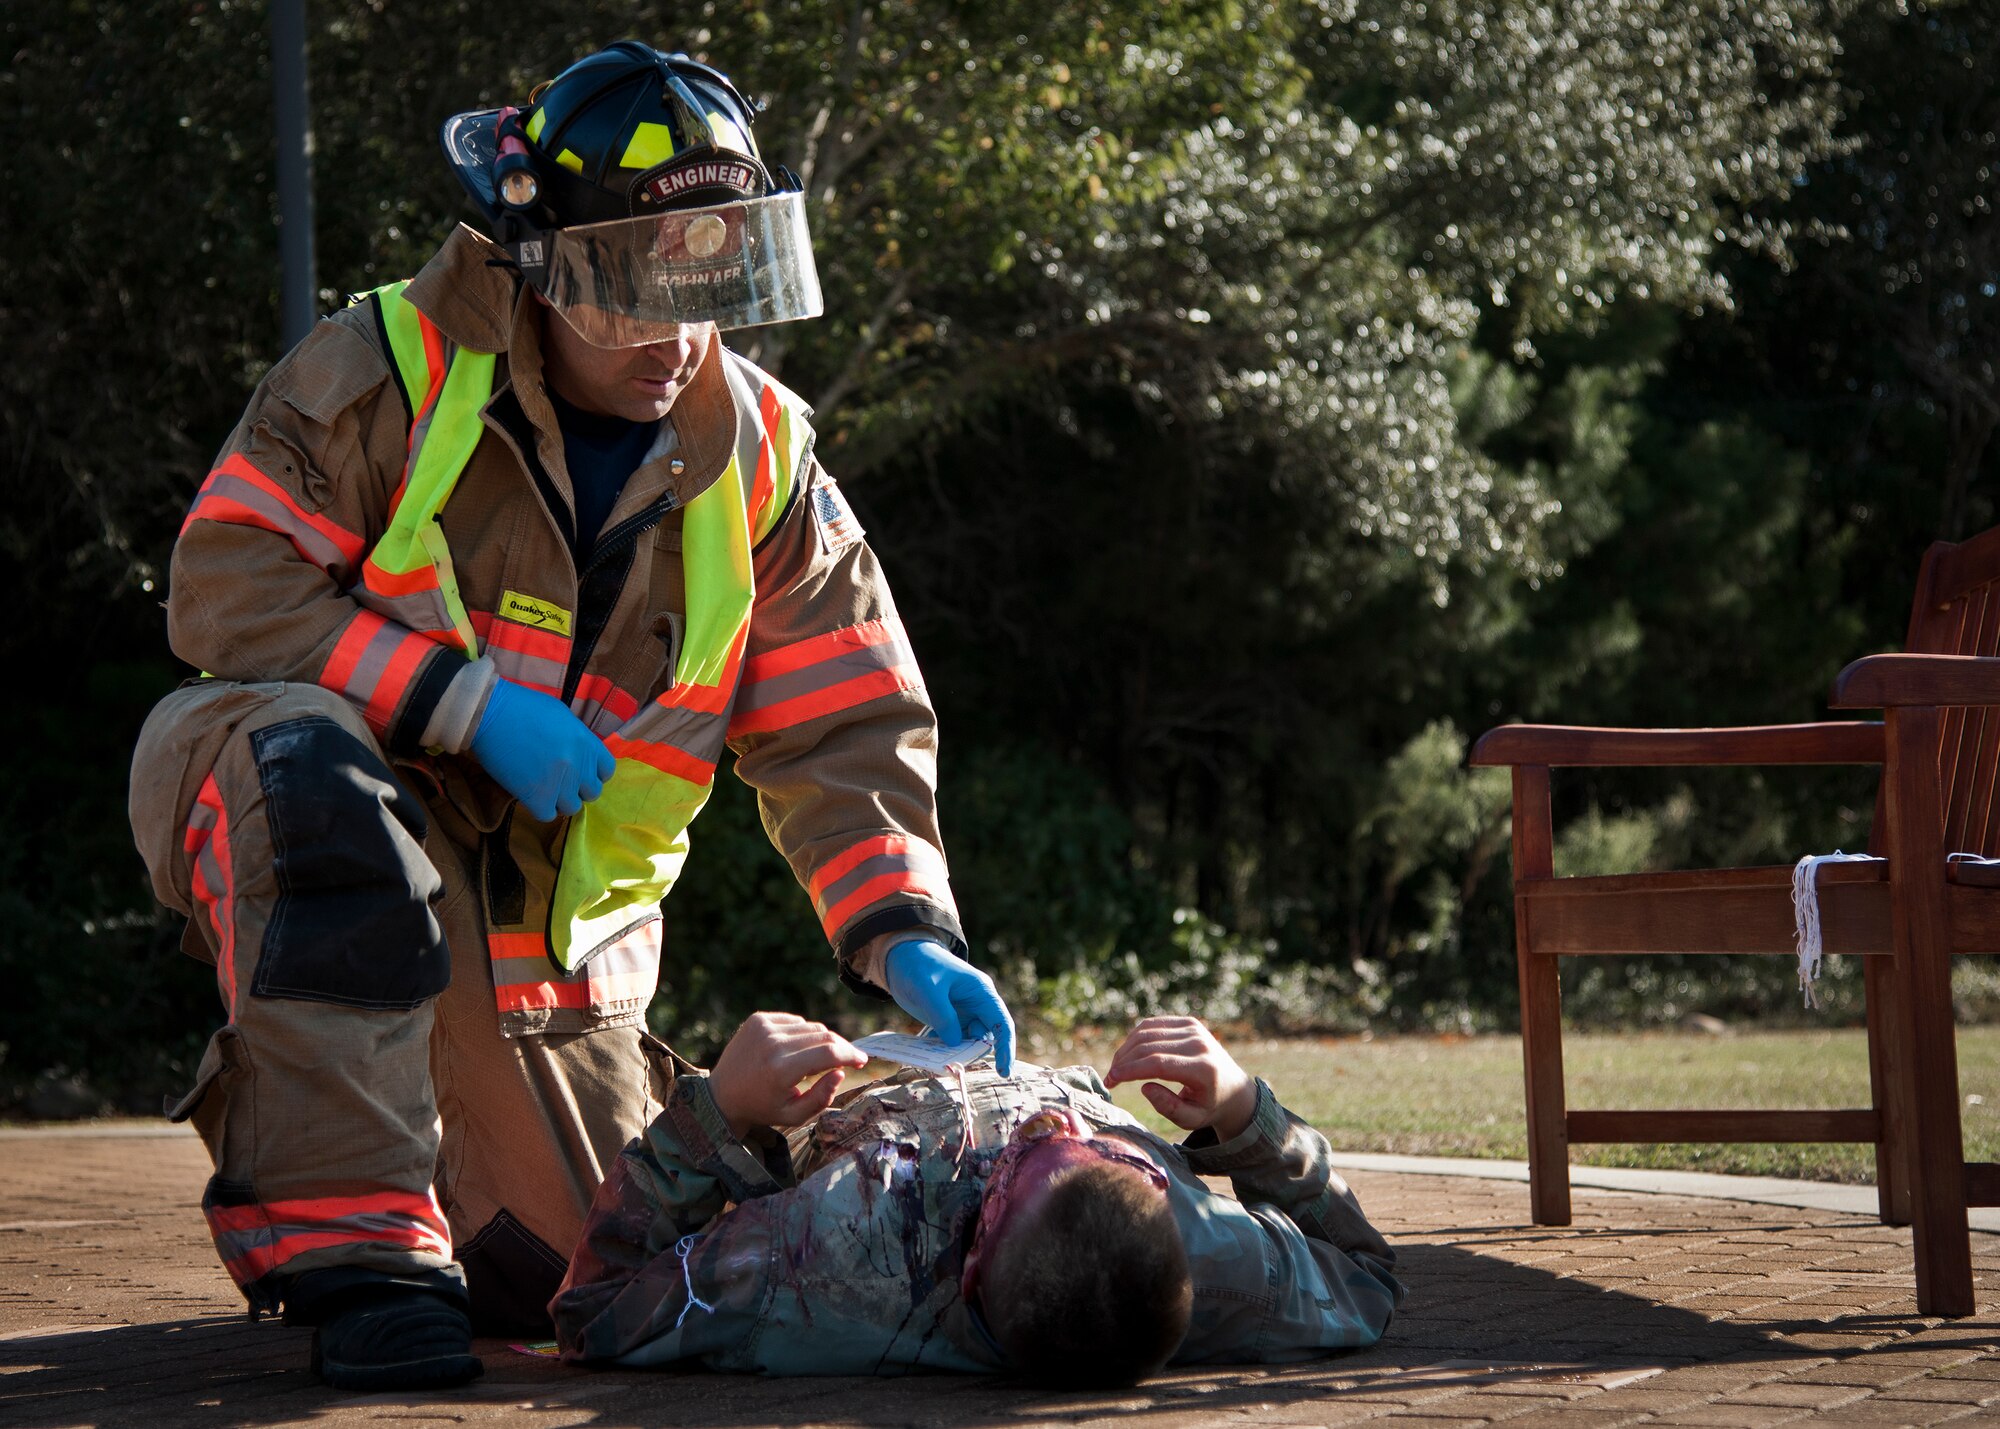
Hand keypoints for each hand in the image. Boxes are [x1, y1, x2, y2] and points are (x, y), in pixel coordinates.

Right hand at [469, 678, 615, 820]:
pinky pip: (548, 815)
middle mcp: (579, 766)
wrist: (491, 714)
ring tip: (544, 789)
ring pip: (571, 807)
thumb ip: (576, 739)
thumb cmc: (524, 708)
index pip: (606, 771)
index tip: (580, 773)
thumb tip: (579, 754)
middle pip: (592, 792)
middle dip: (577, 788)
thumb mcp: (562, 716)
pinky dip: (541, 808)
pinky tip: (531, 795)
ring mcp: (560, 783)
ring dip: (559, 800)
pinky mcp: (537, 797)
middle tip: (560, 781)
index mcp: (587, 743)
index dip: (593, 773)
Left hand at [708, 1012, 867, 1139]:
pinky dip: (802, 1033)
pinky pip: (794, 1021)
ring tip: (818, 1059)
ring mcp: (763, 1027)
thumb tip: (840, 1072)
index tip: (862, 1060)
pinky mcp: (757, 1019)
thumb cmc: (762, 1107)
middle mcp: (772, 1044)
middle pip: (823, 1036)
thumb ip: (822, 1097)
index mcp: (781, 1070)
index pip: (829, 1053)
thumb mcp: (794, 1115)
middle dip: (842, 1047)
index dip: (851, 1055)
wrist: (722, 1094)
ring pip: (810, 1027)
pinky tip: (796, 1049)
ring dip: (822, 1041)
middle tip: (850, 1058)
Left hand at [882, 938, 1015, 1075]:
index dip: (1006, 1048)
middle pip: (986, 1038)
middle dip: (974, 1054)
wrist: (901, 957)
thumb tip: (956, 1043)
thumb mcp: (928, 989)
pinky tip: (930, 1055)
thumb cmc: (919, 966)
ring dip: (957, 1054)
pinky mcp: (948, 1022)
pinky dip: (944, 1050)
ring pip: (968, 1043)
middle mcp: (976, 1006)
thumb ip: (943, 1016)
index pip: (1001, 1023)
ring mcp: (962, 1014)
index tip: (1004, 1071)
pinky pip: (951, 1042)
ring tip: (938, 1060)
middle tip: (955, 1065)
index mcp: (981, 992)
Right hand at [1104, 1016, 1257, 1140]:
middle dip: (1123, 1061)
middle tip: (1110, 1079)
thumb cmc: (1209, 1107)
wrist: (1234, 1088)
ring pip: (1147, 1032)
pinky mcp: (1188, 1022)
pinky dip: (1135, 1038)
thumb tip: (1145, 1087)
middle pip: (1149, 1046)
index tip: (1111, 1080)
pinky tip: (1128, 1055)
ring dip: (1126, 1049)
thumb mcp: (1192, 1119)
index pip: (1158, 1063)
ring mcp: (1194, 1028)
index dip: (1131, 1070)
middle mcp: (1199, 1043)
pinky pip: (1153, 1025)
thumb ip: (1169, 1108)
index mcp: (1203, 1068)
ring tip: (1117, 1069)